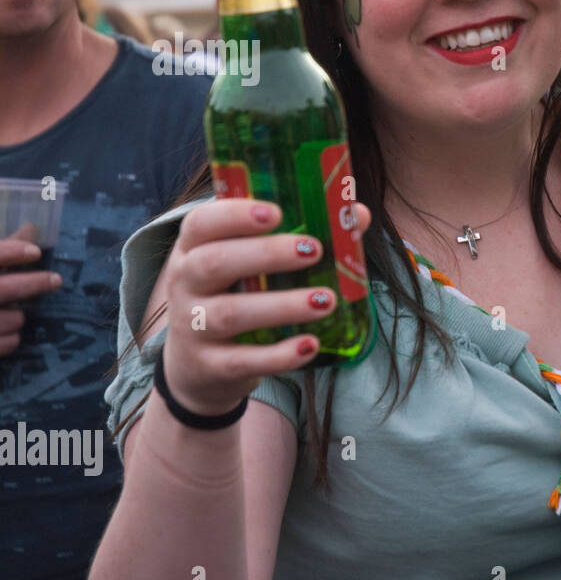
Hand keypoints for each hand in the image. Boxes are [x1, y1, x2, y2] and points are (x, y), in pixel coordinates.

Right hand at [0, 223, 60, 357]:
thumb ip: (1, 249)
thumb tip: (31, 228)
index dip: (10, 252)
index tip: (35, 251)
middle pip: (2, 289)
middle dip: (32, 284)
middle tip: (55, 280)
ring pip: (7, 319)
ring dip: (18, 316)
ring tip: (18, 314)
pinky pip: (2, 344)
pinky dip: (11, 339)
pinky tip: (12, 334)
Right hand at [161, 198, 371, 414]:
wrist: (197, 367)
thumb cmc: (234, 297)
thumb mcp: (249, 265)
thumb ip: (297, 235)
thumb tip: (357, 214)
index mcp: (193, 249)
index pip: (201, 223)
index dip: (235, 215)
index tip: (276, 212)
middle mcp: (184, 285)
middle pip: (214, 263)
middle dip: (266, 254)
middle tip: (314, 250)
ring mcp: (193, 327)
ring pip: (231, 314)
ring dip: (283, 306)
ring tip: (326, 300)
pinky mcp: (209, 366)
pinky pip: (242, 361)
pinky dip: (279, 355)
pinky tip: (311, 345)